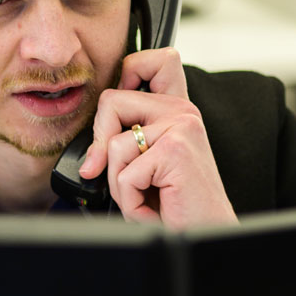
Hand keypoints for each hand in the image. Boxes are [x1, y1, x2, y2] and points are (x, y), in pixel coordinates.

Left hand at [79, 47, 236, 229]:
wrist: (206, 235)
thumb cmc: (176, 205)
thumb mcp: (147, 165)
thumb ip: (126, 140)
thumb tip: (90, 151)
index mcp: (177, 110)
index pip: (154, 60)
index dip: (128, 71)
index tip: (122, 108)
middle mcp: (183, 112)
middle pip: (111, 102)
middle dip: (103, 146)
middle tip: (127, 178)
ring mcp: (182, 128)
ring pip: (112, 145)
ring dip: (120, 185)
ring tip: (148, 196)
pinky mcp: (175, 151)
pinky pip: (124, 175)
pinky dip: (131, 202)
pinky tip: (154, 207)